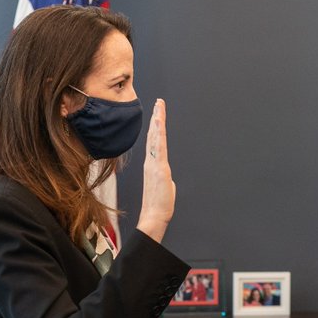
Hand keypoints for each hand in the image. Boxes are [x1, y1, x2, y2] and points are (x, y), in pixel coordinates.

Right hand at [136, 99, 174, 242]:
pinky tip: (158, 122)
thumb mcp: (164, 186)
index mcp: (152, 164)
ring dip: (158, 121)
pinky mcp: (159, 167)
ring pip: (156, 138)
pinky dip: (158, 133)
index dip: (156, 127)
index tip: (157, 114)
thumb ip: (164, 178)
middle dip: (157, 118)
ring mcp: (154, 163)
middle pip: (154, 135)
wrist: (154, 215)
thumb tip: (166, 178)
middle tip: (159, 103)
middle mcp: (151, 161)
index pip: (154, 141)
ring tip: (159, 107)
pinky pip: (158, 147)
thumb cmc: (159, 204)